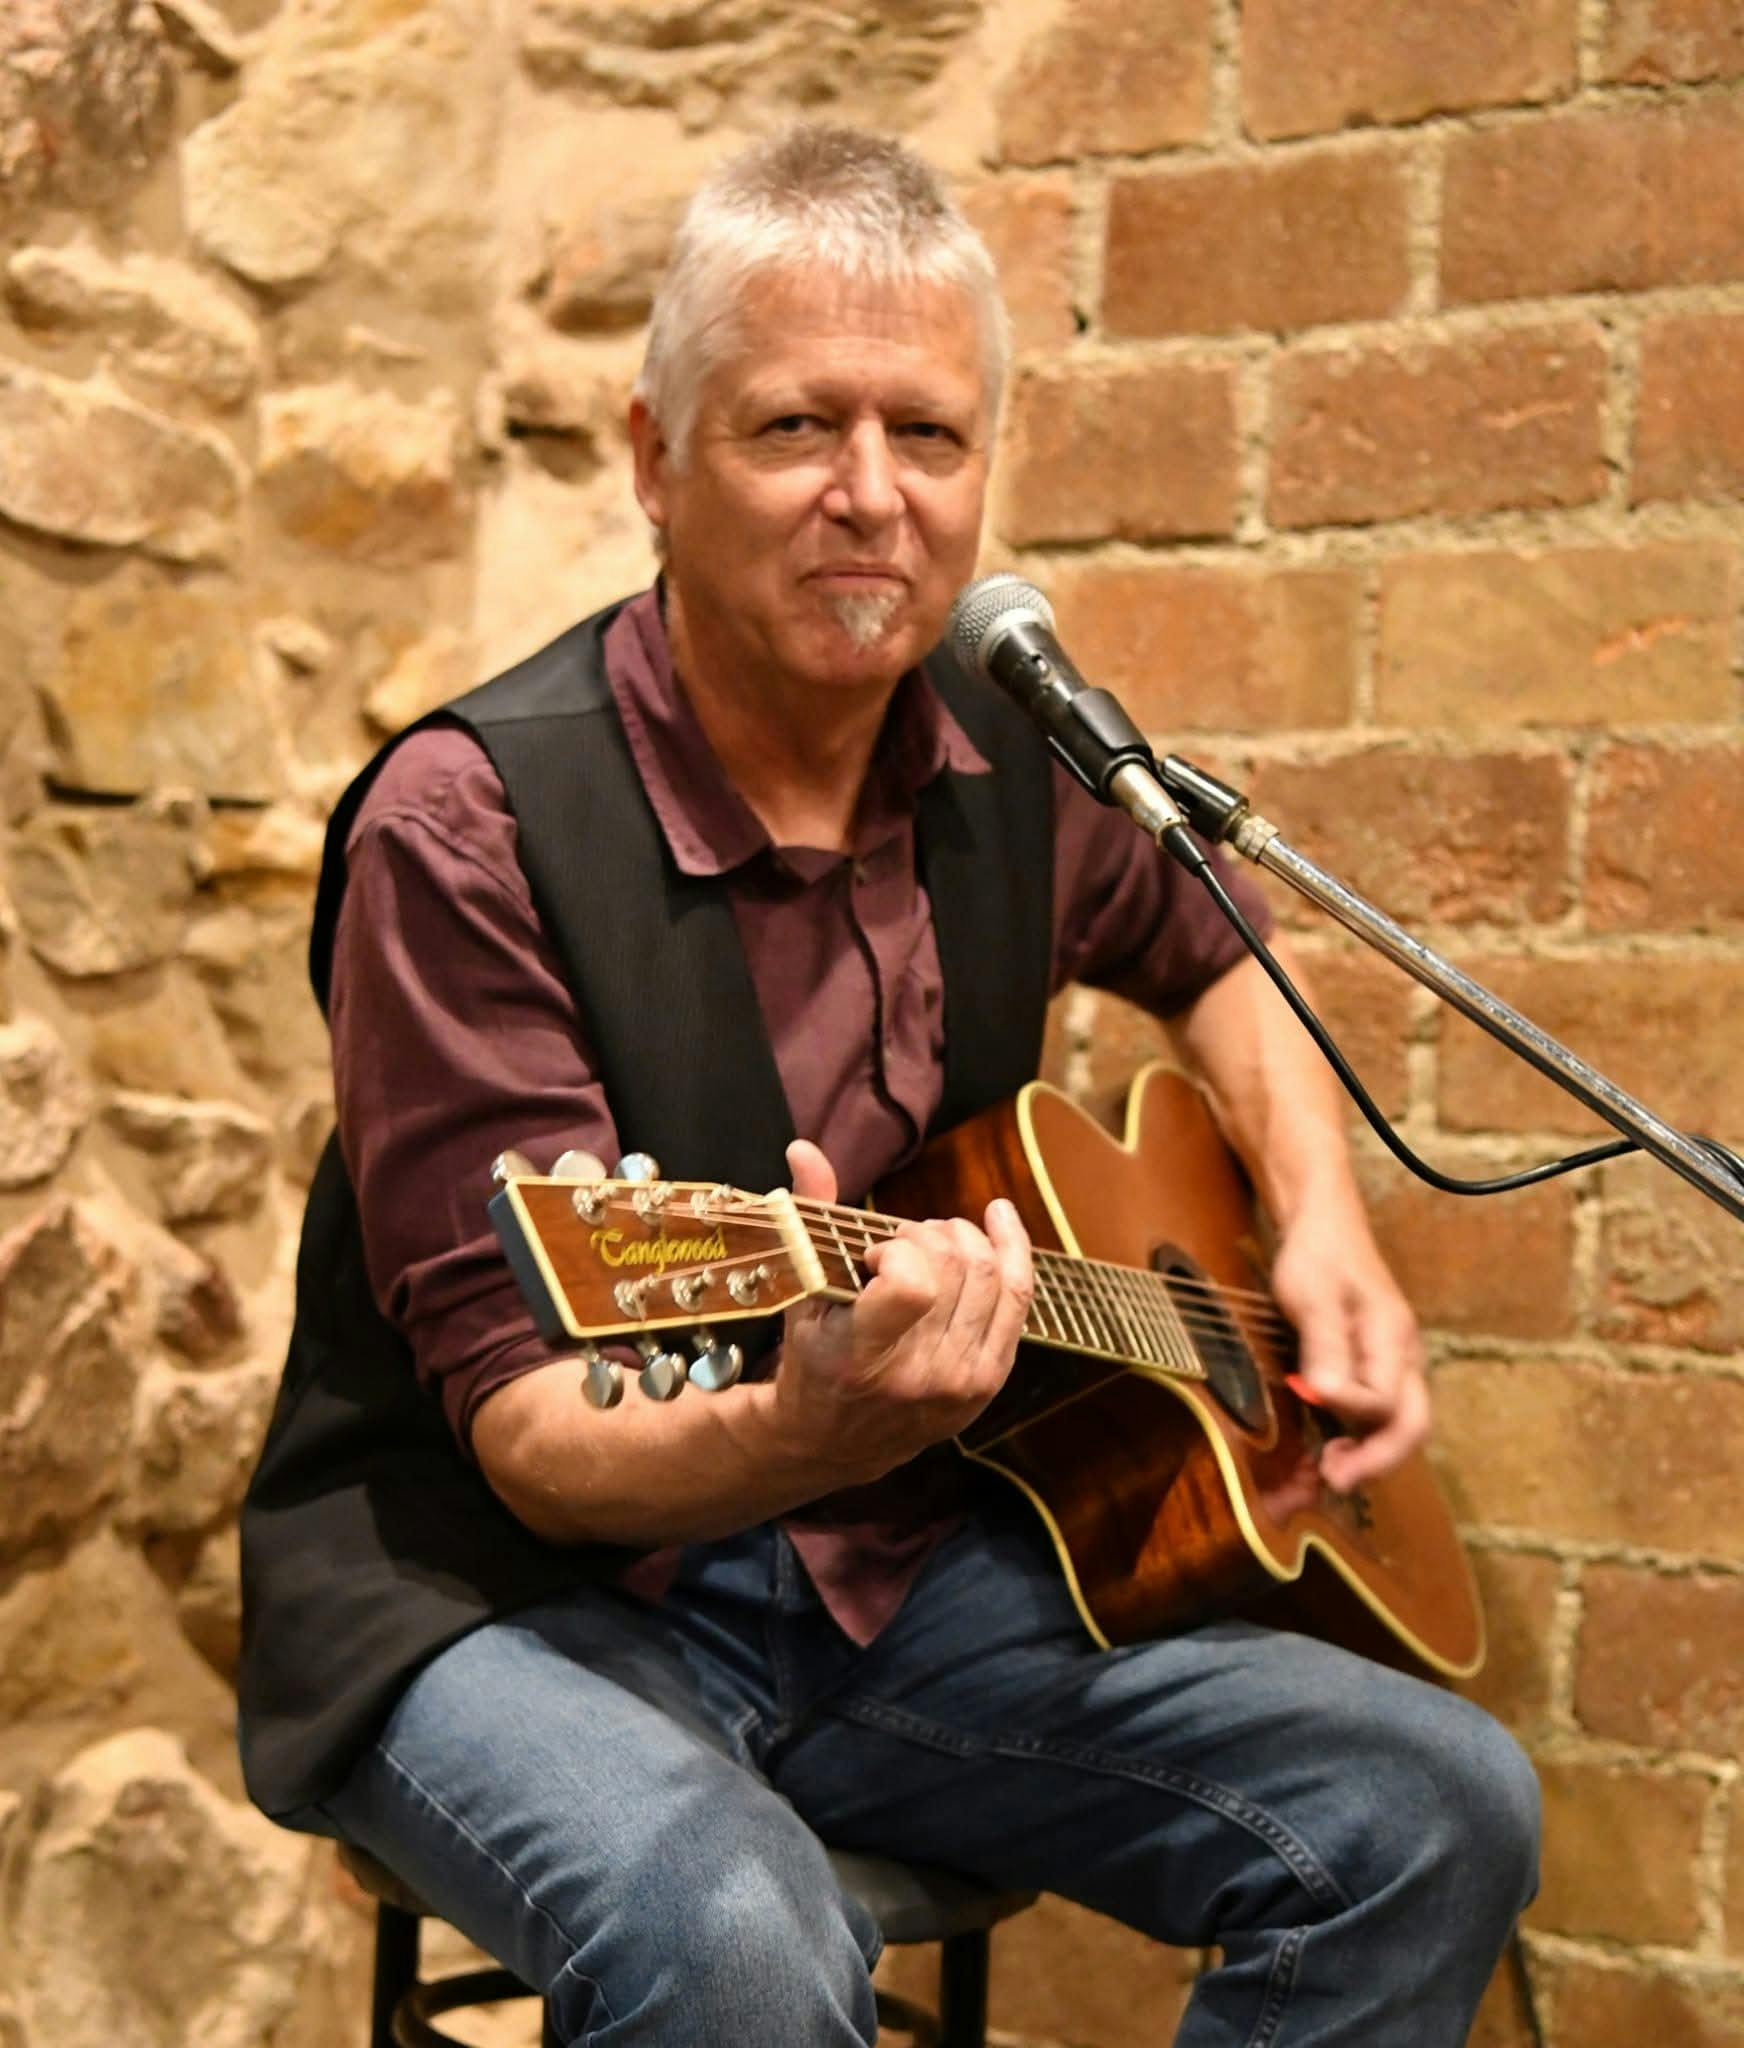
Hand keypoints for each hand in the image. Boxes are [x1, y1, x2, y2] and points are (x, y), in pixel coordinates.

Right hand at [775, 1138, 1033, 1481]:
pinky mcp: (989, 1381)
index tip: (874, 1256)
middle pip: (957, 1268)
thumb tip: (804, 1146)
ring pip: (990, 1275)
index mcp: (864, 1358)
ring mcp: (962, 1383)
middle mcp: (921, 1377)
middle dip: (928, 1235)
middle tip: (900, 1244)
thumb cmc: (813, 1357)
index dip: (900, 1251)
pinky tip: (998, 1219)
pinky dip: (1012, 1248)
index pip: (914, 1285)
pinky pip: (1018, 1297)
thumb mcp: (802, 1294)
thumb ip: (809, 1217)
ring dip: (961, 1239)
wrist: (836, 1440)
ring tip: (931, 1243)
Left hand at [1268, 1201, 1427, 1493]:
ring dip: (1367, 1455)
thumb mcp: (1313, 1296)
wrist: (1324, 1226)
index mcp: (1393, 1340)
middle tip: (1334, 1480)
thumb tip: (1329, 1397)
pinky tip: (1329, 1447)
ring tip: (1328, 1471)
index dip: (1351, 1413)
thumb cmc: (1318, 1256)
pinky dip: (1358, 1438)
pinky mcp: (1374, 1368)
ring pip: (1396, 1425)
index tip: (1314, 1401)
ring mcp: (1392, 1365)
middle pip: (1411, 1426)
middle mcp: (1402, 1359)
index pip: (1386, 1401)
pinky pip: (1377, 1414)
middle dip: (1377, 1460)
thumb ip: (1324, 1346)